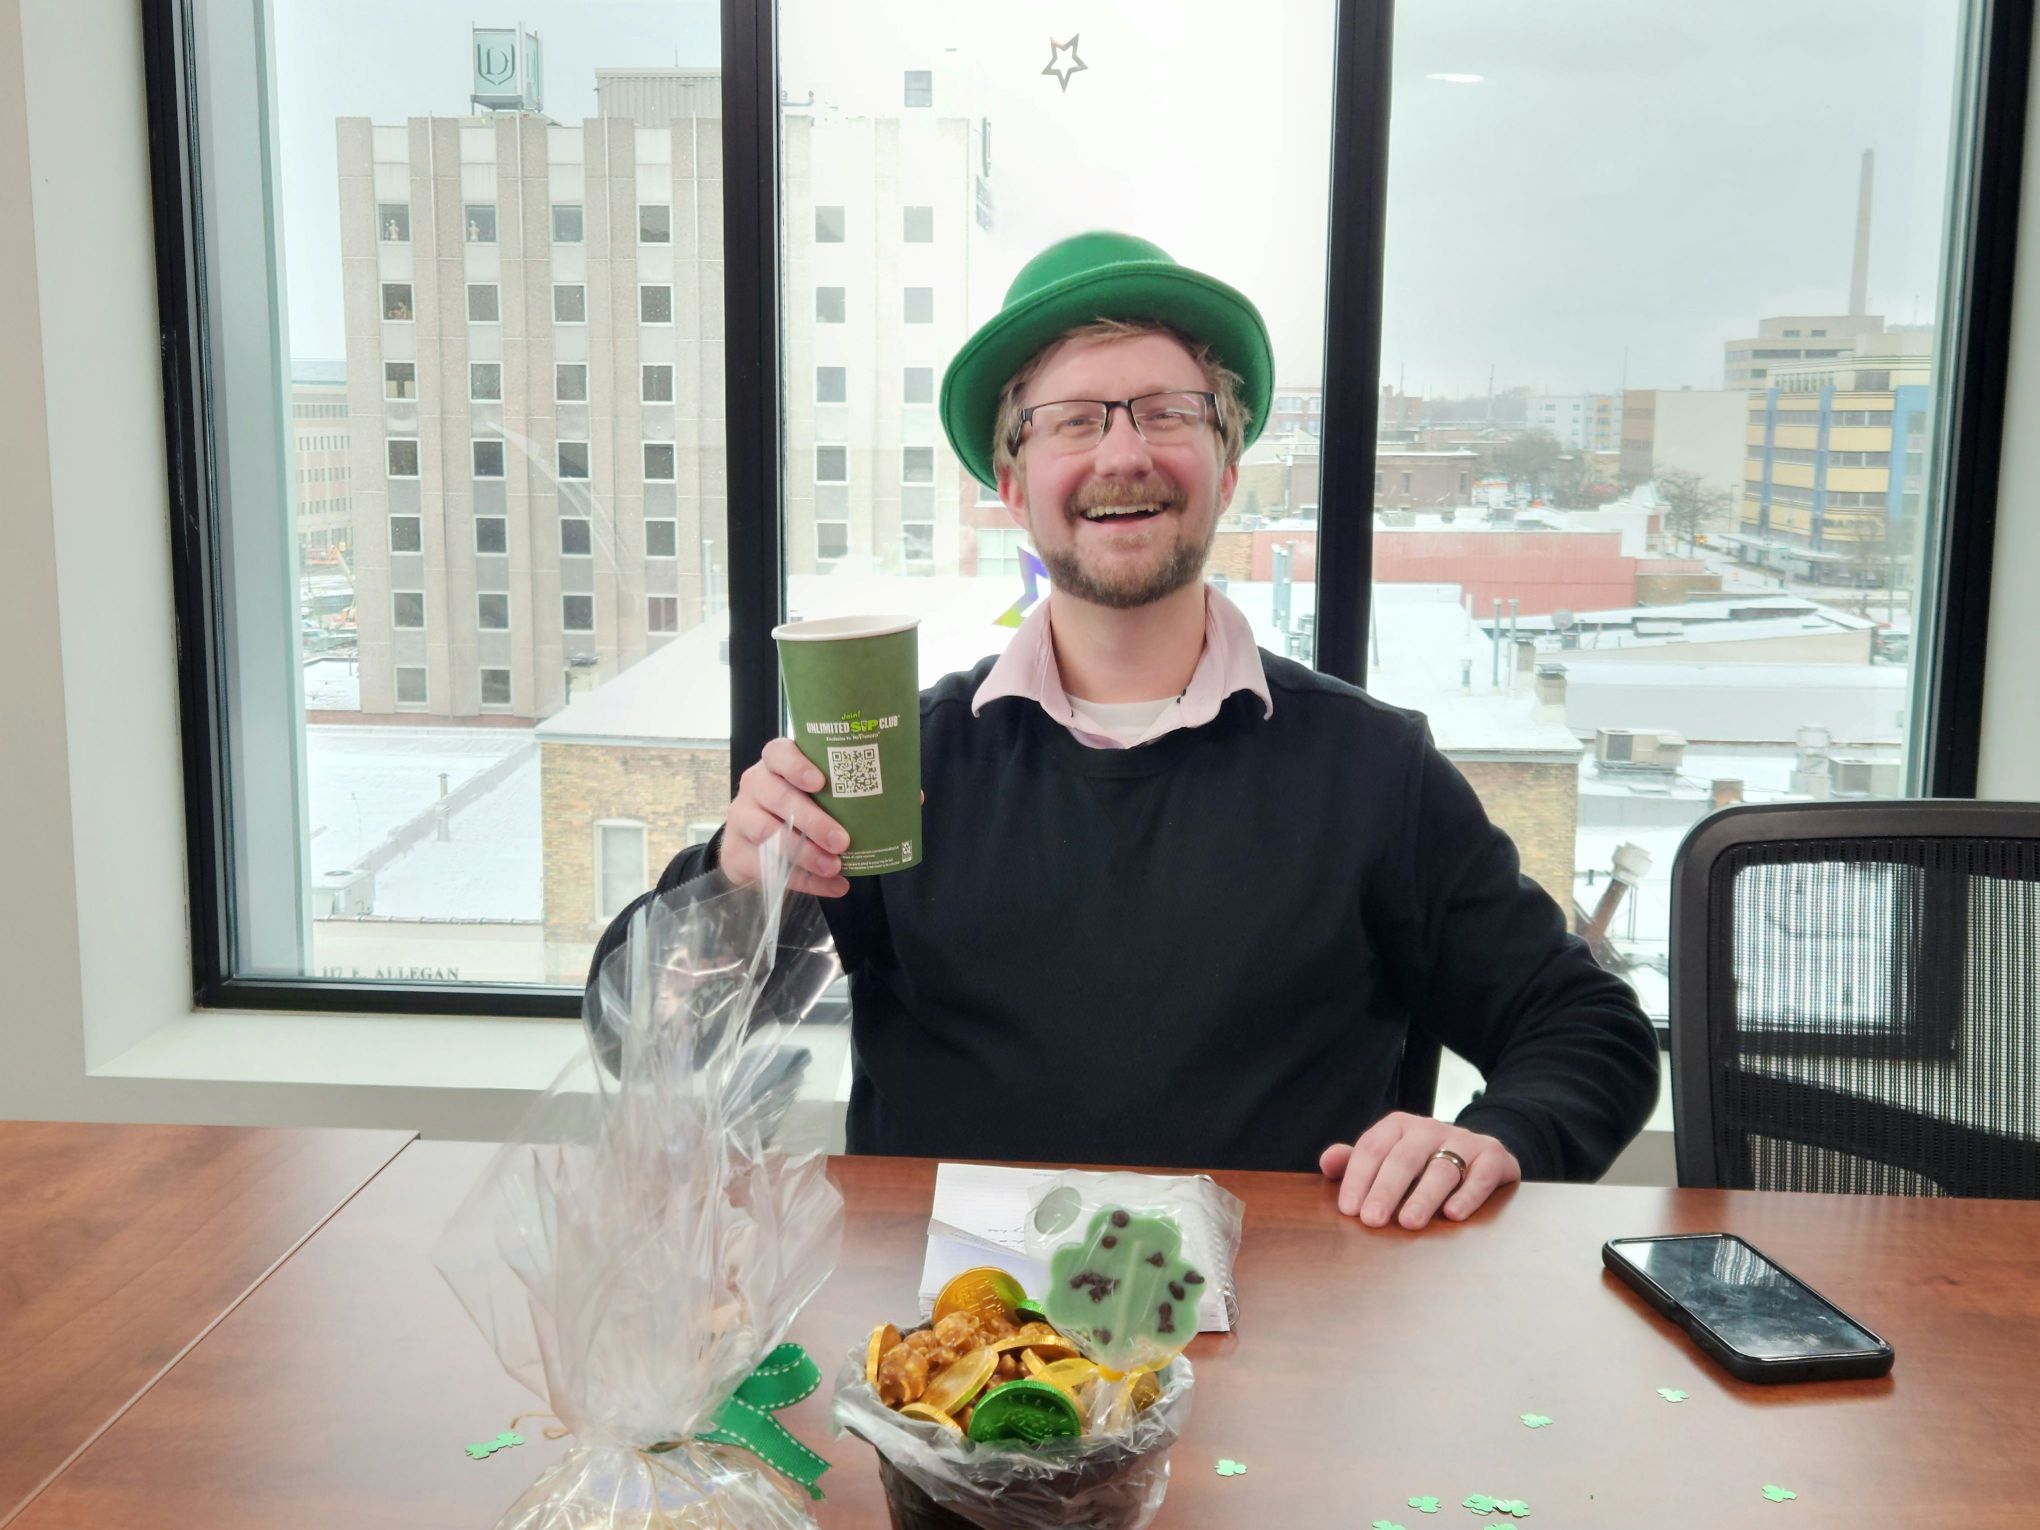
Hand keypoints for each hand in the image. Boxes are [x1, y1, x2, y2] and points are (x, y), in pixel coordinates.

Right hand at [718, 739, 852, 898]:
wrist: (753, 847)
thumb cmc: (797, 811)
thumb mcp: (815, 796)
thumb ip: (844, 796)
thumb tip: (903, 804)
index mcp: (776, 765)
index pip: (779, 753)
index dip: (797, 765)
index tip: (821, 782)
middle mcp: (755, 785)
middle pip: (779, 797)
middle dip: (813, 821)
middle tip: (842, 841)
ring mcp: (741, 817)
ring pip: (769, 832)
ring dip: (805, 852)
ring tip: (834, 867)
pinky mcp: (735, 851)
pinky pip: (767, 867)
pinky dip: (803, 879)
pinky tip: (830, 886)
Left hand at [1318, 1113, 1520, 1228]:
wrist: (1480, 1151)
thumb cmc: (1422, 1161)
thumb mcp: (1388, 1157)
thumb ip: (1356, 1161)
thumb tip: (1326, 1163)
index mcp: (1399, 1126)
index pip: (1373, 1148)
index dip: (1358, 1178)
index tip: (1349, 1209)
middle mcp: (1430, 1128)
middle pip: (1404, 1158)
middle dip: (1386, 1189)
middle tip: (1372, 1220)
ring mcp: (1464, 1141)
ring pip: (1442, 1167)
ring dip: (1424, 1196)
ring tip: (1409, 1222)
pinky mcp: (1494, 1157)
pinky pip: (1482, 1174)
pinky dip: (1468, 1194)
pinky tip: (1453, 1215)